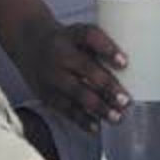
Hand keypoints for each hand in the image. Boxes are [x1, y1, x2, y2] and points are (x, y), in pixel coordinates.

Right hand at [15, 18, 130, 133]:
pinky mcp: (46, 93)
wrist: (28, 42)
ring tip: (116, 117)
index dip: (107, 49)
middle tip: (125, 101)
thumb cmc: (65, 40)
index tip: (124, 62)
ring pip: (77, 93)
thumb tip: (130, 68)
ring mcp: (51, 75)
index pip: (90, 37)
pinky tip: (96, 127)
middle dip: (107, 86)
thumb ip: (100, 46)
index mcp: (71, 35)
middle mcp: (60, 54)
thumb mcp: (78, 33)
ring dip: (98, 107)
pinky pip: (65, 108)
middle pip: (86, 69)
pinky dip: (81, 119)